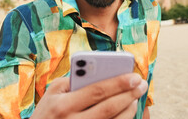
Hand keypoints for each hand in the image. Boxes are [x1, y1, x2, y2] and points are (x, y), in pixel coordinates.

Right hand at [31, 73, 147, 118]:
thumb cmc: (46, 113)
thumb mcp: (51, 94)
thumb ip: (72, 81)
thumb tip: (100, 73)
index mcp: (63, 106)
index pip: (96, 91)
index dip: (118, 83)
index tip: (133, 75)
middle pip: (108, 108)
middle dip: (129, 94)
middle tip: (141, 84)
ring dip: (128, 110)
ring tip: (135, 97)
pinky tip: (127, 113)